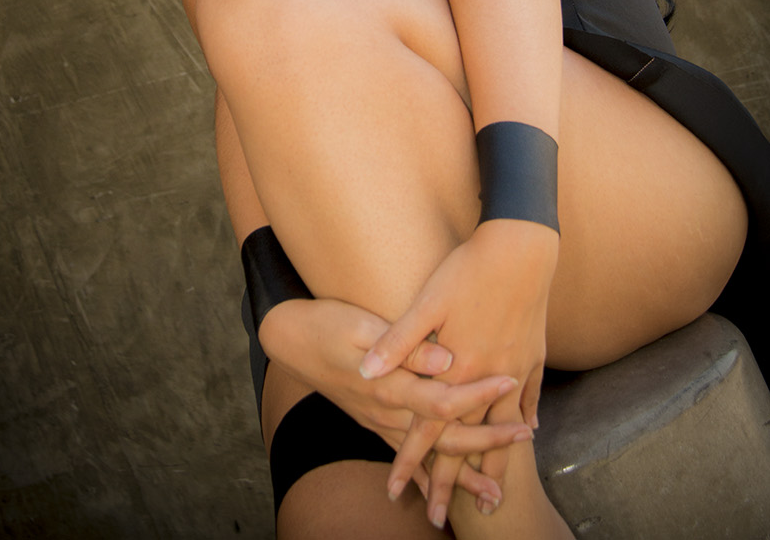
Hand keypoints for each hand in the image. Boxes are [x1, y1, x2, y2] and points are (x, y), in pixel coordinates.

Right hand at [260, 295, 527, 505]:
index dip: (477, 395)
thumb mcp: (363, 324)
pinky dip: (426, 476)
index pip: (443, 399)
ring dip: (461, 473)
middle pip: (444, 436)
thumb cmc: (329, 322)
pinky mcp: (373, 423)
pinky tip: (441, 494)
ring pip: (427, 456)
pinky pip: (405, 456)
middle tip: (523, 440)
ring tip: (495, 490)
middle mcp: (387, 410)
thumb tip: (447, 359)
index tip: (509, 382)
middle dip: (485, 441)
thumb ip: (408, 345)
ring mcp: (379, 421)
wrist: (291, 340)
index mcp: (390, 383)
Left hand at [360, 221, 558, 522]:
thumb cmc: (468, 270)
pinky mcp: (533, 353)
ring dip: (494, 462)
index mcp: (457, 369)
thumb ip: (398, 342)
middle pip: (466, 440)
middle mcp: (488, 378)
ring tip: (491, 494)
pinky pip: (530, 396)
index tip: (398, 492)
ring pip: (503, 429)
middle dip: (450, 480)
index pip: (427, 427)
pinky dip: (526, 418)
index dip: (411, 460)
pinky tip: (529, 432)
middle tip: (438, 516)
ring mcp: (516, 367)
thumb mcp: (427, 302)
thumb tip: (366, 372)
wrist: (521, 248)